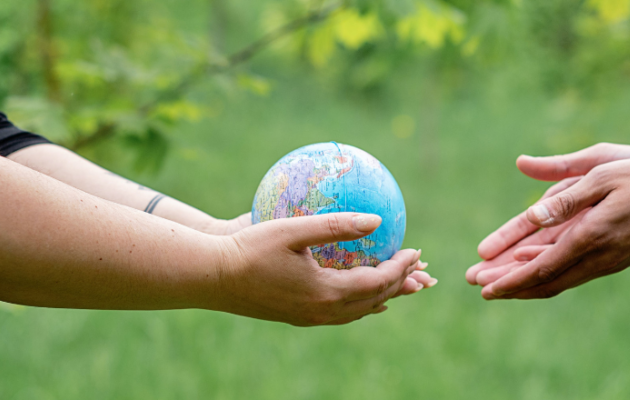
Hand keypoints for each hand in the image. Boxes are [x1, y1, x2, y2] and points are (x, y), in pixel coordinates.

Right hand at [204, 213, 435, 325]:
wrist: (211, 278)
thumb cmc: (250, 248)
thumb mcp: (294, 230)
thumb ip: (337, 225)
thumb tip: (377, 219)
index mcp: (327, 292)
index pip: (378, 281)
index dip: (401, 267)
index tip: (416, 249)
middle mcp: (323, 311)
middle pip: (374, 300)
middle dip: (400, 283)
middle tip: (417, 267)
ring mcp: (310, 318)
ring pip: (358, 311)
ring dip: (382, 296)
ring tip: (399, 284)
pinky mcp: (297, 317)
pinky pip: (340, 314)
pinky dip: (360, 304)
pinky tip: (359, 295)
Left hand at [469, 144, 629, 299]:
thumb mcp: (604, 171)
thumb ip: (563, 189)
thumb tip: (528, 202)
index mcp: (590, 234)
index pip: (541, 266)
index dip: (509, 277)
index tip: (483, 284)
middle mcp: (596, 256)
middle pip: (544, 280)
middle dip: (508, 284)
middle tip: (475, 285)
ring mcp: (606, 261)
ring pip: (557, 279)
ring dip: (523, 282)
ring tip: (493, 283)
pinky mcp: (612, 258)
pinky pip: (572, 272)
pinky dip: (545, 273)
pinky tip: (528, 268)